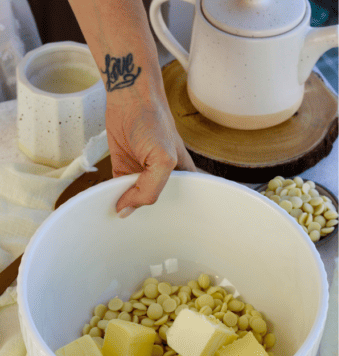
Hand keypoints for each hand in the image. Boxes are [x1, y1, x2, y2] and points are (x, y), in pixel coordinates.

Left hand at [106, 95, 195, 215]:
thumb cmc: (153, 121)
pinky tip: (110, 204)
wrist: (129, 96)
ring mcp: (142, 176)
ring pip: (135, 202)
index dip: (169, 219)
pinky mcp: (123, 171)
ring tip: (121, 216)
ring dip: (127, 208)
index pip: (180, 208)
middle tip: (137, 227)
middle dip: (147, 217)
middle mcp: (163, 180)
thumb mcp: (162, 161)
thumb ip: (149, 190)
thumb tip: (125, 211)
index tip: (159, 229)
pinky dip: (112, 198)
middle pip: (156, 208)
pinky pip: (118, 192)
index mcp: (183, 179)